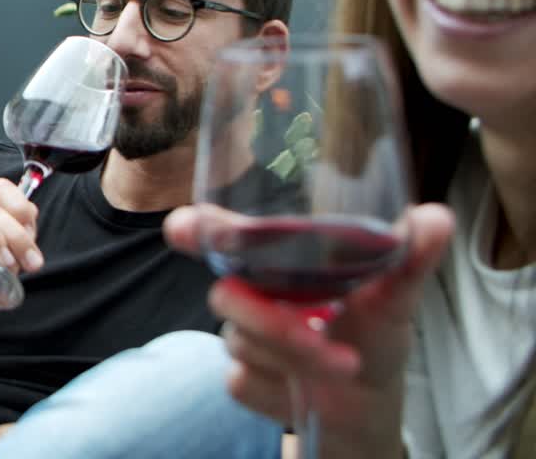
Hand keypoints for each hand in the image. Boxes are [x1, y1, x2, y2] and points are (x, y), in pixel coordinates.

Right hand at [164, 202, 454, 455]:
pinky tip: (306, 389)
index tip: (187, 227)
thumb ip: (408, 257)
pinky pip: (242, 380)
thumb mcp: (395, 295)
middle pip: (225, 294)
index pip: (219, 234)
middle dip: (273, 322)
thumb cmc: (373, 335)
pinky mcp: (241, 377)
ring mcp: (241, 335)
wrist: (369, 403)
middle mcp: (250, 291)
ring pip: (239, 342)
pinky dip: (281, 390)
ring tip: (344, 366)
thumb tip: (434, 218)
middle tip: (321, 334)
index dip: (196, 227)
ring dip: (294, 358)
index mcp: (275, 260)